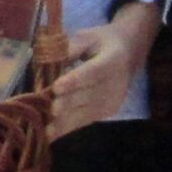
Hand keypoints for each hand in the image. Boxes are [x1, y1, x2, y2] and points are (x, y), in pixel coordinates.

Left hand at [49, 2, 159, 135]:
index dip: (75, 81)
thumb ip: (69, 48)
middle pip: (88, 96)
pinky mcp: (108, 112)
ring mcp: (113, 101)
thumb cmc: (101, 42)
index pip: (93, 72)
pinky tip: (49, 134)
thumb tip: (49, 61)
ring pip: (86, 113)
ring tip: (43, 129)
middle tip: (45, 110)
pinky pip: (85, 121)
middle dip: (66, 104)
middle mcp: (116, 84)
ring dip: (63, 122)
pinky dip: (66, 128)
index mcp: (112, 60)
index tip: (56, 88)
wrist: (128, 53)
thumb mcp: (87, 37)